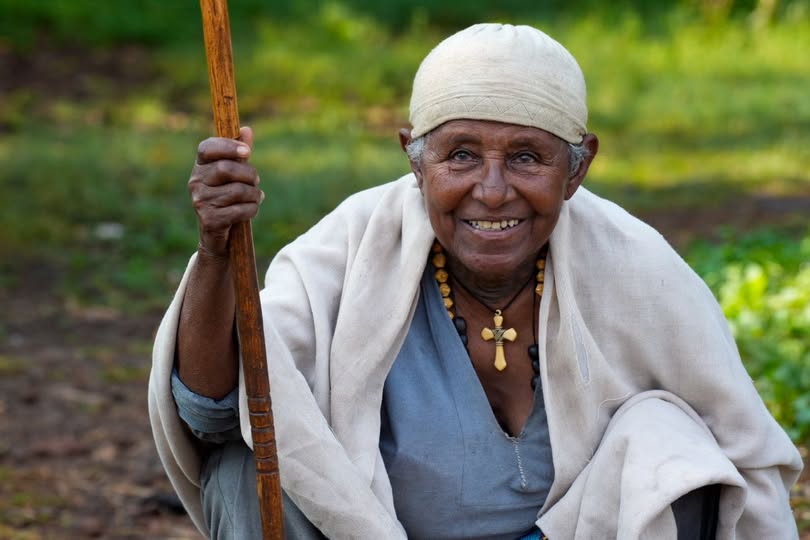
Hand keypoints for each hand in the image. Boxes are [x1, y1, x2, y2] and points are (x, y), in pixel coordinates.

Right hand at [188, 126, 263, 257]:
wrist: (218, 234)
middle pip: (226, 169)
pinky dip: (252, 209)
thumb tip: (246, 130)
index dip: (228, 147)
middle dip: (249, 174)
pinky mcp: (209, 219)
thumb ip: (240, 153)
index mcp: (200, 166)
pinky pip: (239, 210)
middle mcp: (195, 181)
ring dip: (254, 195)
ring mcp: (199, 201)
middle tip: (256, 180)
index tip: (247, 152)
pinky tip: (251, 209)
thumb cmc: (228, 198)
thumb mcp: (235, 174)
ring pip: (237, 191)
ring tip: (256, 197)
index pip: (206, 148)